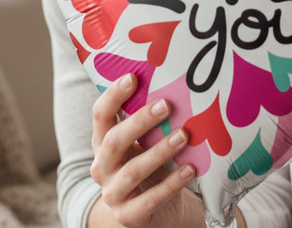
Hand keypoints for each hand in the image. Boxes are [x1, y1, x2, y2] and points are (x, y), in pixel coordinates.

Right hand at [89, 74, 201, 227]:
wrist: (151, 213)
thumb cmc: (149, 166)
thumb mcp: (143, 144)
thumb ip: (149, 123)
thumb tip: (175, 83)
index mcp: (102, 144)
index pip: (100, 116)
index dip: (114, 96)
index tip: (133, 77)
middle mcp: (101, 168)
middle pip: (114, 141)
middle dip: (140, 121)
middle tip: (167, 105)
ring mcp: (113, 193)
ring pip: (133, 170)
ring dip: (160, 151)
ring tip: (184, 135)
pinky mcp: (129, 215)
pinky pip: (151, 198)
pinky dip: (172, 183)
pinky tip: (190, 169)